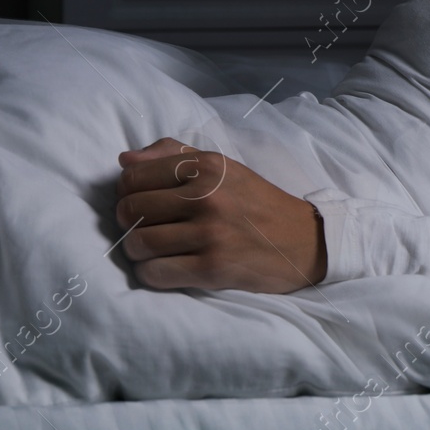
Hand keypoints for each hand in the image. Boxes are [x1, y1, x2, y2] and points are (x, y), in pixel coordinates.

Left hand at [114, 138, 326, 293]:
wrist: (305, 241)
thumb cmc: (257, 203)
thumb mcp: (224, 168)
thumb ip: (174, 156)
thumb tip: (124, 161)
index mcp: (208, 167)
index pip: (132, 177)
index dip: (130, 192)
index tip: (146, 202)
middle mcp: (208, 196)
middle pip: (130, 210)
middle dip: (130, 223)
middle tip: (150, 228)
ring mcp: (210, 233)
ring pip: (138, 243)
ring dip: (140, 251)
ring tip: (158, 250)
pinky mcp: (212, 268)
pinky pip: (153, 273)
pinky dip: (152, 274)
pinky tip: (169, 267)